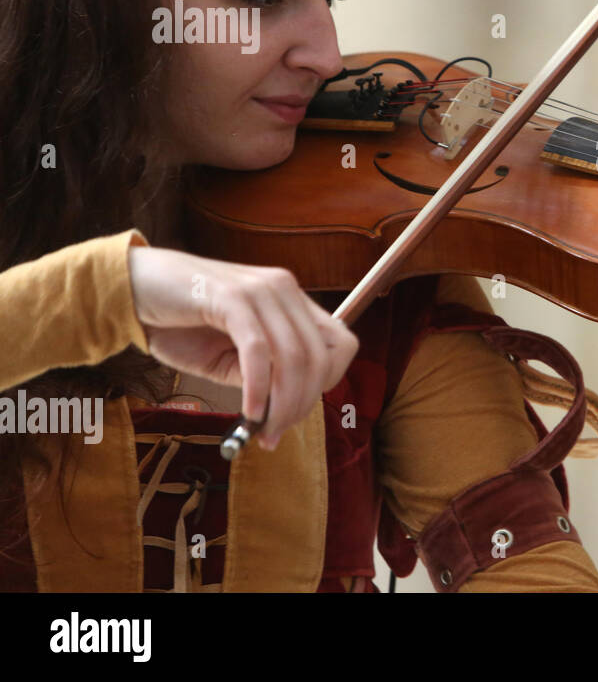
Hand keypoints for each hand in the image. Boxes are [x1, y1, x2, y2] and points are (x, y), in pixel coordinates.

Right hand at [127, 247, 357, 448]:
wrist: (132, 289)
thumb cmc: (180, 323)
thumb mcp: (229, 356)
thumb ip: (262, 375)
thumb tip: (284, 411)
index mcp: (291, 301)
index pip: (340, 345)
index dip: (327, 383)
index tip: (295, 413)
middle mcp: (284, 290)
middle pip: (320, 358)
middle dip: (302, 404)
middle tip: (275, 433)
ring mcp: (261, 290)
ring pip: (294, 357)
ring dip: (282, 403)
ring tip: (263, 430)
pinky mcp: (232, 297)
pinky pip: (258, 351)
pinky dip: (259, 388)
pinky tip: (249, 413)